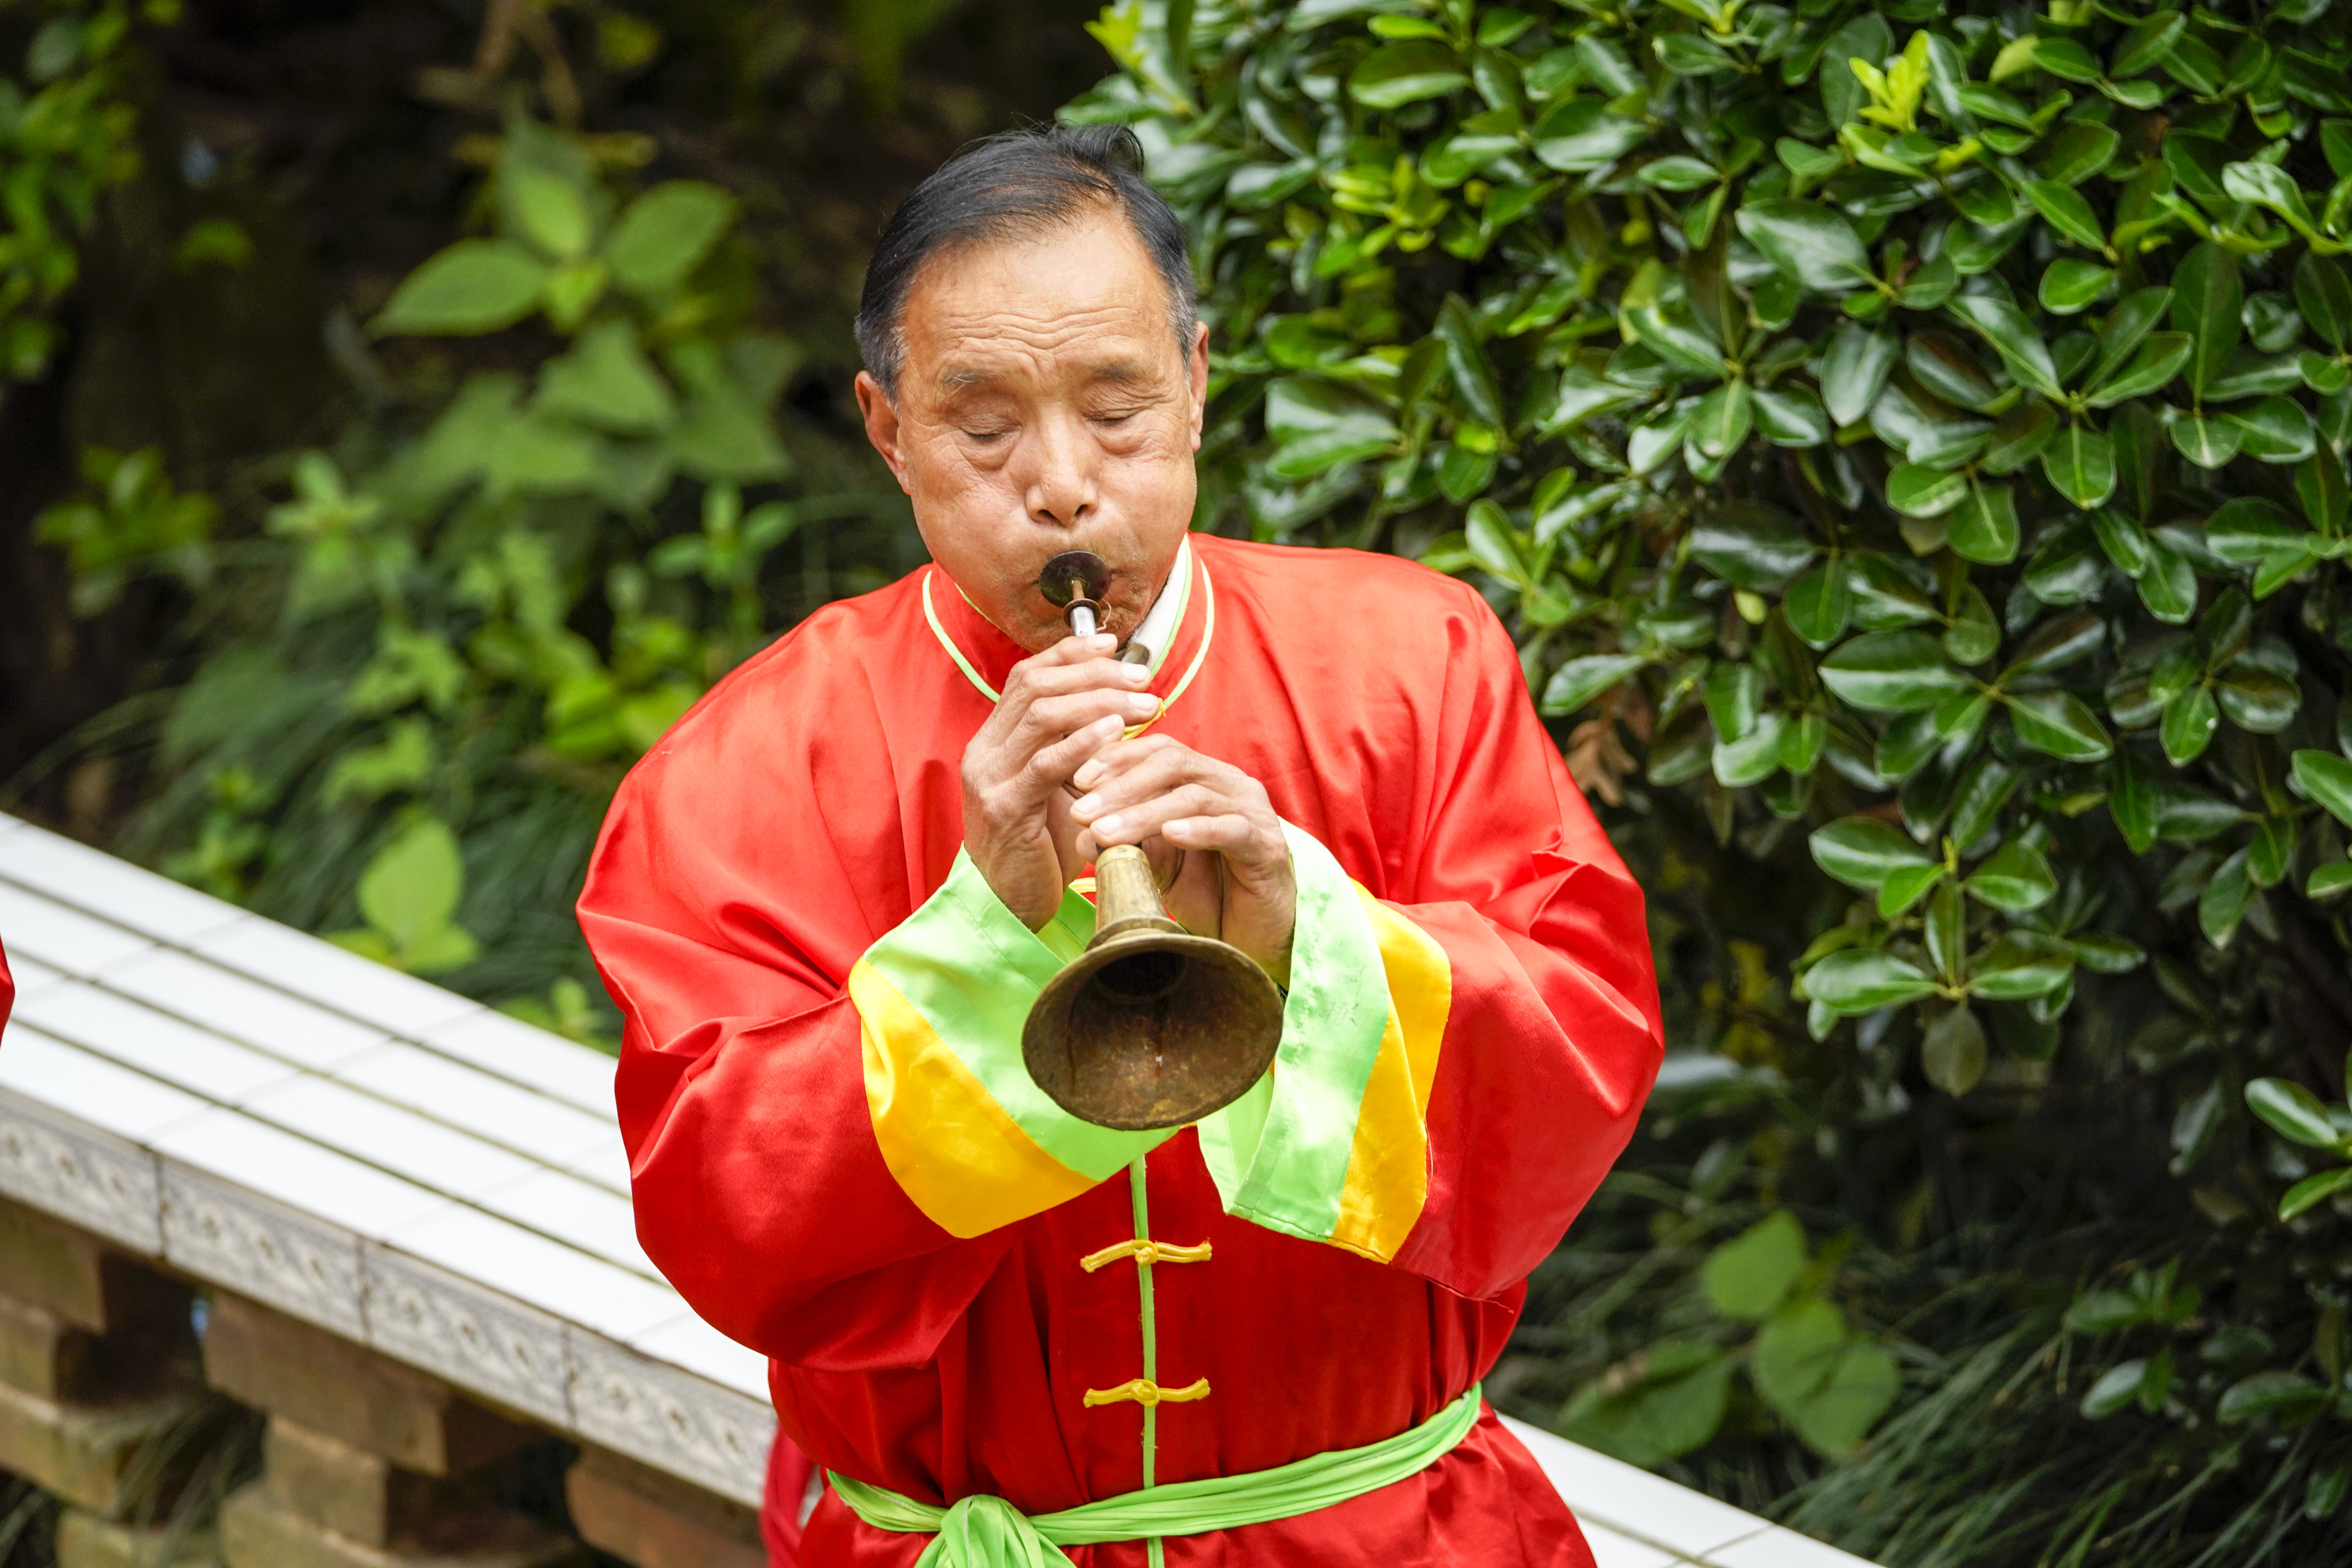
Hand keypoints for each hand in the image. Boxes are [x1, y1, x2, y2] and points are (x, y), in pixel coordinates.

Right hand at [962, 634, 1162, 929]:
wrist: (1007, 909)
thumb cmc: (1040, 849)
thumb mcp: (1054, 788)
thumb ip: (1071, 748)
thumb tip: (1115, 706)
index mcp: (993, 740)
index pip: (1028, 676)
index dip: (1070, 654)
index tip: (1114, 643)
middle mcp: (984, 751)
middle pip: (1036, 686)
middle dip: (1095, 674)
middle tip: (1143, 678)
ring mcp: (990, 779)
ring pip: (1043, 715)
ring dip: (1100, 702)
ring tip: (1144, 704)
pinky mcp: (1005, 810)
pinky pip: (1046, 764)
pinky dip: (1084, 742)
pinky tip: (1117, 732)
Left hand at [1067, 735, 1294, 985]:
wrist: (1252, 939)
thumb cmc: (1206, 894)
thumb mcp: (1157, 862)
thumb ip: (1127, 840)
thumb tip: (1082, 831)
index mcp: (1205, 778)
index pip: (1159, 750)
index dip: (1117, 758)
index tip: (1076, 779)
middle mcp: (1231, 785)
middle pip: (1173, 763)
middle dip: (1121, 785)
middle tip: (1081, 812)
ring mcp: (1254, 812)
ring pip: (1194, 796)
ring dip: (1144, 813)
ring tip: (1105, 832)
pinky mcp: (1268, 847)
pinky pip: (1231, 829)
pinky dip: (1197, 830)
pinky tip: (1168, 835)